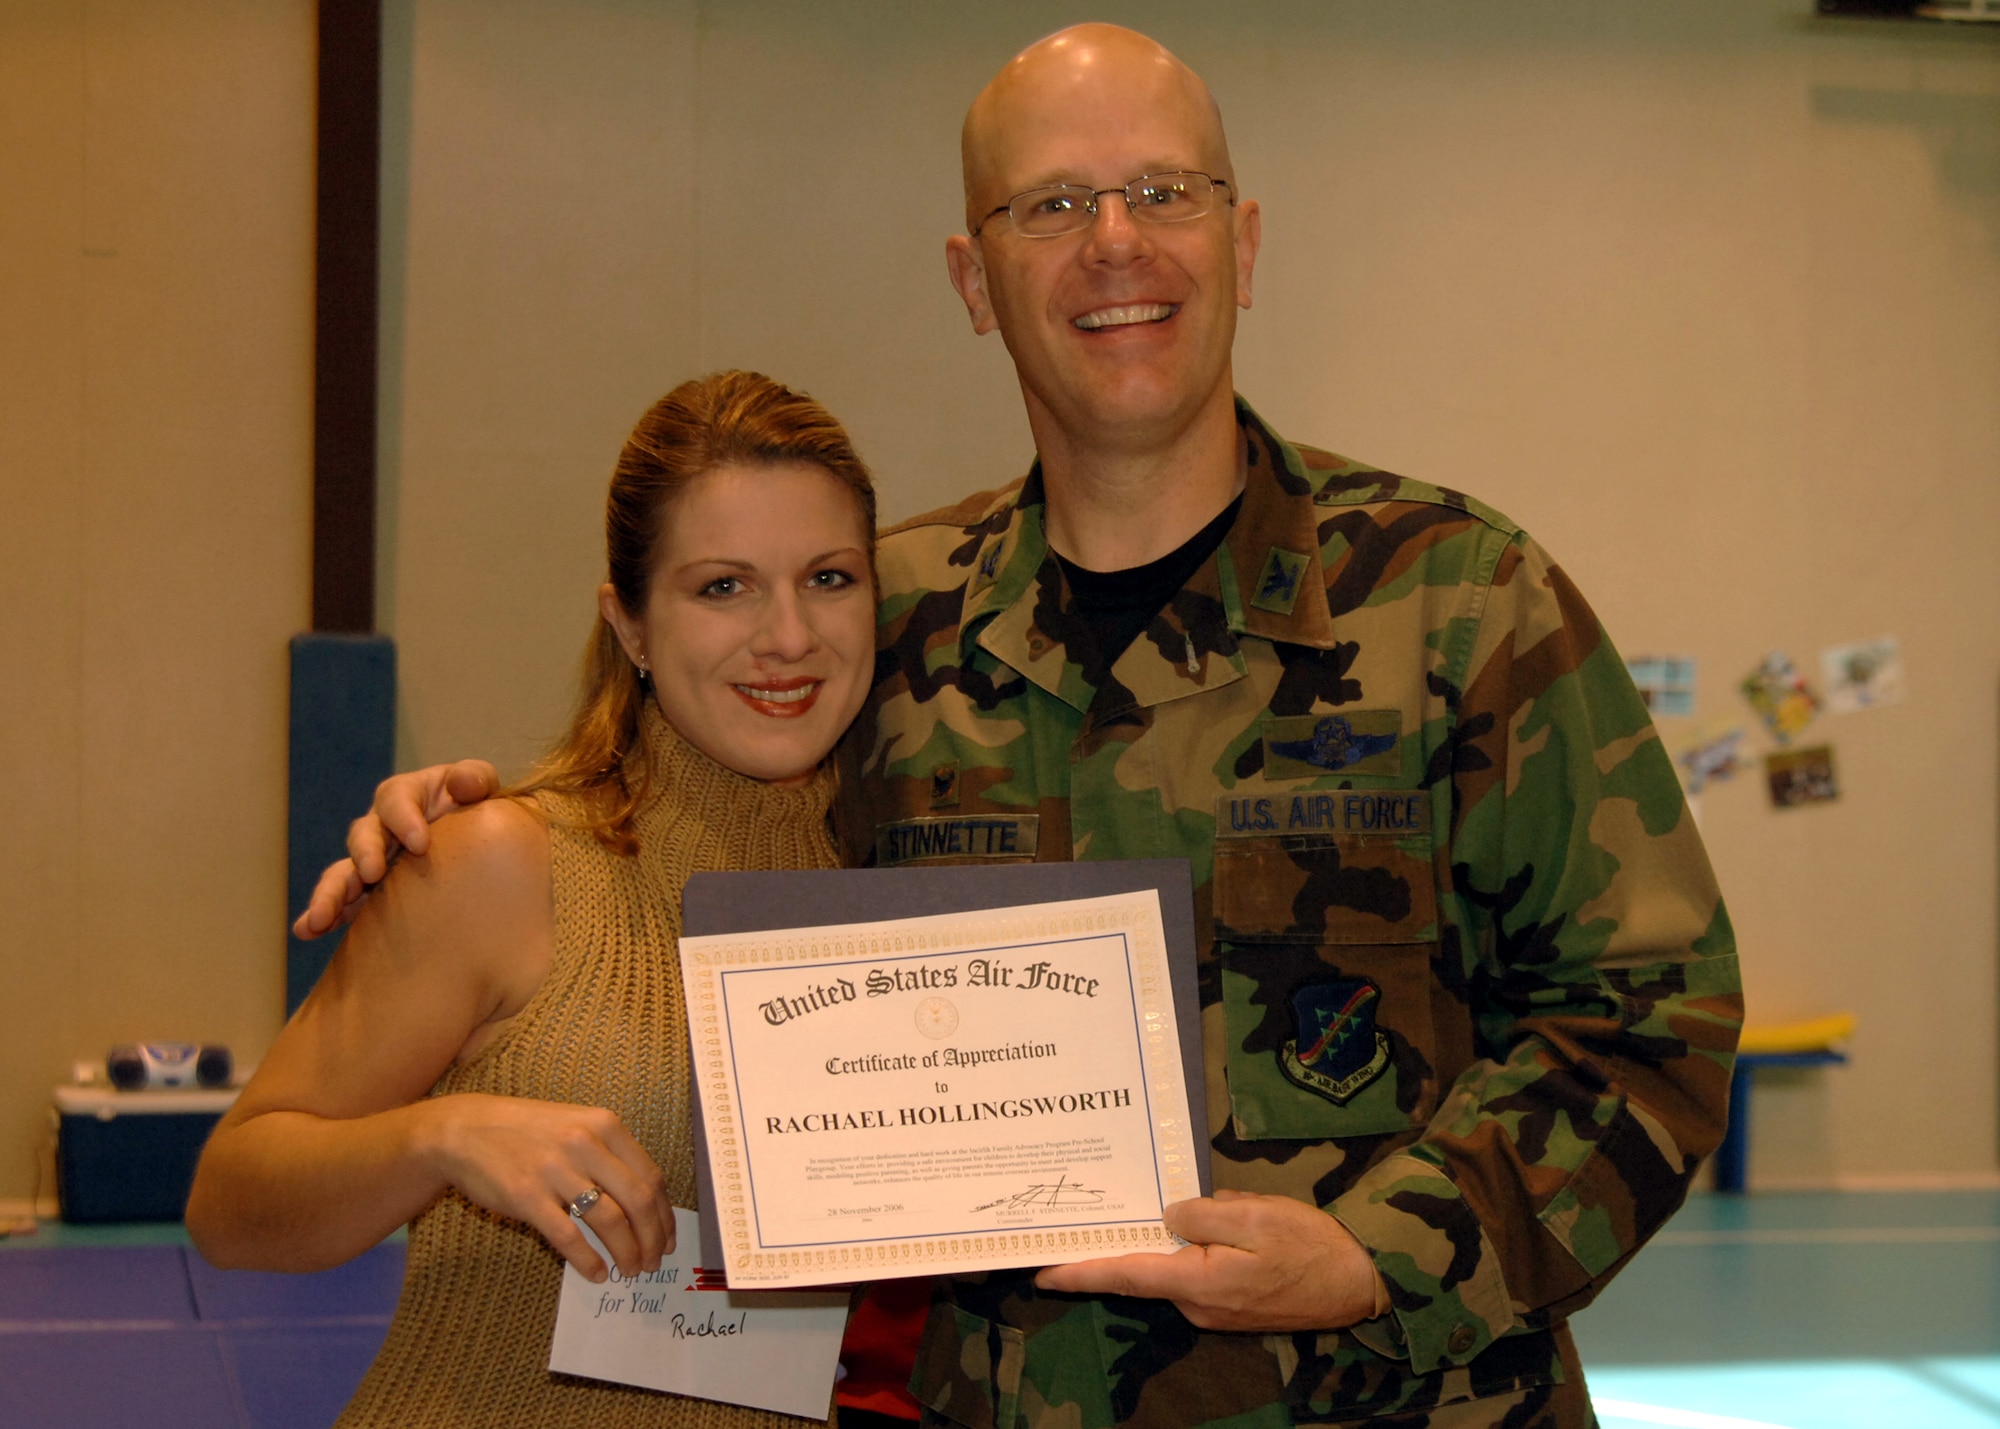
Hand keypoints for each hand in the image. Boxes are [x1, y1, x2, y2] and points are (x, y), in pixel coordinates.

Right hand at [291, 761, 502, 938]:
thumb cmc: (477, 809)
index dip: (404, 818)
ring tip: (320, 917)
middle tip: (372, 873)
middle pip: (363, 835)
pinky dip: (324, 915)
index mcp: (406, 796)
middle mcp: (381, 827)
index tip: (420, 843)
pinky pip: (342, 903)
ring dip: (331, 893)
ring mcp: (371, 861)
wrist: (478, 846)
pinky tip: (307, 931)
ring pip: (344, 873)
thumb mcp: (481, 787)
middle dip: (365, 853)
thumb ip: (475, 780)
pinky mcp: (368, 893)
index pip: (396, 799)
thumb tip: (464, 783)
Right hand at [424, 1093, 673, 1283]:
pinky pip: (569, 1236)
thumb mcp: (576, 1125)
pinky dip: (588, 1260)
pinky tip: (597, 1273)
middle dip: (652, 1238)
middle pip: (638, 1201)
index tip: (667, 1238)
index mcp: (604, 1126)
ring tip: (630, 1270)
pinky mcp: (527, 1196)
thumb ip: (609, 1154)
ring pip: (610, 1221)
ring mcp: (556, 1170)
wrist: (466, 1130)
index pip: (650, 1177)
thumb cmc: (526, 1131)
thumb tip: (645, 1203)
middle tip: (653, 1262)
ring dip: (627, 1252)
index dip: (664, 1214)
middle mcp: (585, 1145)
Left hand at [1033, 1189, 1384, 1331]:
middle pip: (1141, 1273)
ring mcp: (1214, 1309)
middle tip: (1073, 1221)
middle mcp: (1197, 1304)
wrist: (1360, 1285)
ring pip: (1169, 1270)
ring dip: (1154, 1244)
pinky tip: (1183, 1223)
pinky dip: (1180, 1252)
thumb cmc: (1310, 1247)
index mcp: (1197, 1282)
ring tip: (1129, 1207)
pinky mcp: (1230, 1305)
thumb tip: (1168, 1215)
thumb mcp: (1255, 1215)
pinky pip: (1192, 1274)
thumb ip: (1203, 1214)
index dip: (1079, 1273)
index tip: (1040, 1272)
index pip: (1124, 1276)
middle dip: (1109, 1250)